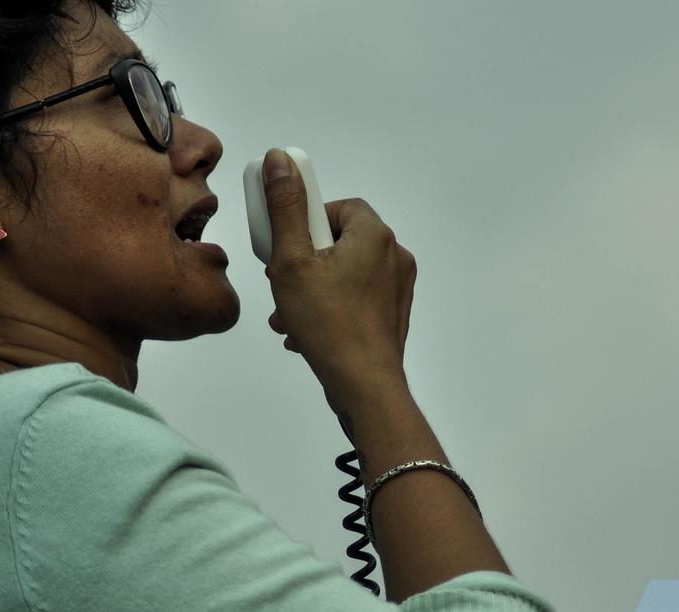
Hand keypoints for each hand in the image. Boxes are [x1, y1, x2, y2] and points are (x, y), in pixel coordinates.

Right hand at [260, 148, 414, 410]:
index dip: (308, 221)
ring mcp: (397, 289)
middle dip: (303, 263)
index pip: (340, 207)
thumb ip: (285, 208)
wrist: (363, 384)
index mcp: (376, 236)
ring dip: (309, 291)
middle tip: (281, 284)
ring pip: (343, 276)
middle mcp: (395, 258)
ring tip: (287, 316)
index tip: (286, 244)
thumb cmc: (328, 322)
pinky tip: (304, 333)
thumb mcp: (292, 260)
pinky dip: (328, 310)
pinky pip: (354, 301)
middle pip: (339, 243)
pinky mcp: (392, 316)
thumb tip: (280, 160)